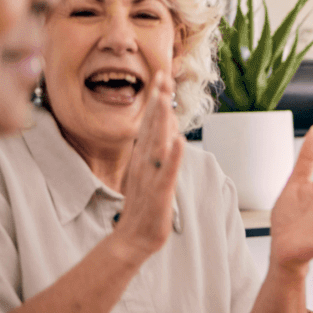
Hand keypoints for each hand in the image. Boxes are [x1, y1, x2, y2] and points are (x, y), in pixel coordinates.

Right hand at [115, 71, 184, 258]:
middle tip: (162, 74)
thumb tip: (168, 128)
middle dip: (157, 100)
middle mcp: (145, 162)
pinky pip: (166, 172)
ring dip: (161, 121)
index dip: (156, 98)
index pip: (150, 122)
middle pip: (151, 126)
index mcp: (144, 156)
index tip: (162, 74)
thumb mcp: (149, 172)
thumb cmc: (144, 205)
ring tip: (165, 98)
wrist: (133, 238)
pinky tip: (179, 140)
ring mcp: (151, 176)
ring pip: (157, 144)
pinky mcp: (160, 193)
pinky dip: (173, 156)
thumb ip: (155, 150)